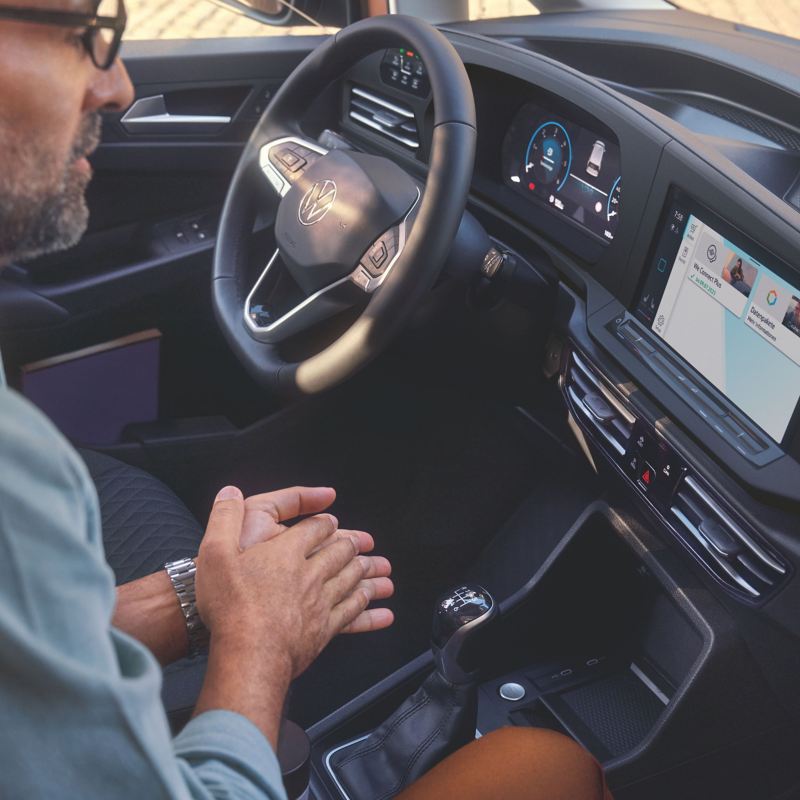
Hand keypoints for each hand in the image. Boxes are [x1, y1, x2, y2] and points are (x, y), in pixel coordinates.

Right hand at [196, 486, 392, 678]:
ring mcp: (321, 602)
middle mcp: (310, 573)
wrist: (249, 652)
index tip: (332, 521)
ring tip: (379, 568)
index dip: (324, 523)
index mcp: (286, 551)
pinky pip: (353, 613)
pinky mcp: (324, 630)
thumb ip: (224, 518)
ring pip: (350, 580)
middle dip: (351, 545)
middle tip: (364, 541)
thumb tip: (230, 492)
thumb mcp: (215, 552)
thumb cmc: (230, 605)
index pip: (313, 529)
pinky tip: (380, 609)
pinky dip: (369, 609)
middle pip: (339, 553)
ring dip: (366, 572)